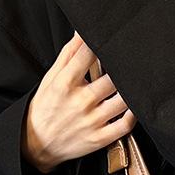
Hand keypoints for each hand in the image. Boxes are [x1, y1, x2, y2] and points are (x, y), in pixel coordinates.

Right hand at [22, 31, 135, 172]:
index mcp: (65, 83)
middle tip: (135, 60)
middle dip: (124, 68)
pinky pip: (125, 125)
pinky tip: (134, 105)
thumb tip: (82, 31)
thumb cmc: (47, 106)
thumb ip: (69, 54)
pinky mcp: (100, 138)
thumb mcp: (52, 78)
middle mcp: (80, 102)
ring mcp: (92, 121)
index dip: (101, 43)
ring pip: (123, 101)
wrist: (37, 142)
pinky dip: (134, 114)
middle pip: (112, 79)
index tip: (113, 37)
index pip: (87, 56)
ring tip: (137, 82)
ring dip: (132, 90)